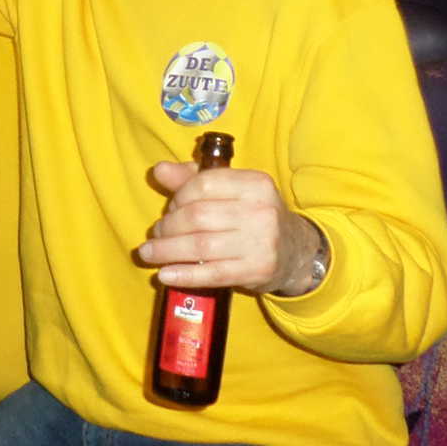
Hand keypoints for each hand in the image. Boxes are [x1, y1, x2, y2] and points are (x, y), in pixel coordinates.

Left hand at [137, 159, 321, 296]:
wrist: (296, 251)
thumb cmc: (254, 216)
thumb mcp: (232, 191)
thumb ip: (193, 179)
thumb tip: (159, 170)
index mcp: (254, 183)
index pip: (203, 185)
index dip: (178, 197)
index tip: (169, 209)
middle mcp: (260, 210)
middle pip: (197, 216)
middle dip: (168, 226)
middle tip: (157, 233)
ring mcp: (261, 242)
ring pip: (200, 246)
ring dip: (167, 251)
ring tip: (150, 254)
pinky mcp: (257, 270)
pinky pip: (213, 274)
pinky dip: (184, 275)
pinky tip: (164, 275)